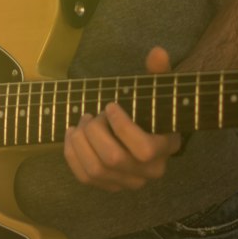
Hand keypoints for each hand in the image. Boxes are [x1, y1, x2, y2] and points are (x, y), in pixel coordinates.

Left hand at [63, 46, 181, 191]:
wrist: (148, 131)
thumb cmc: (150, 106)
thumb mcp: (157, 87)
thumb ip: (159, 71)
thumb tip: (157, 53)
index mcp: (166, 148)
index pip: (144, 149)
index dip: (122, 126)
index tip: (110, 105)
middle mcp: (150, 172)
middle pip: (113, 159)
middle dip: (95, 132)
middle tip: (92, 114)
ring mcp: (129, 183)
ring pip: (95, 170)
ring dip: (81, 142)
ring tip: (82, 122)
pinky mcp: (110, 186)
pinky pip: (84, 177)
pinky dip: (72, 155)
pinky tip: (71, 135)